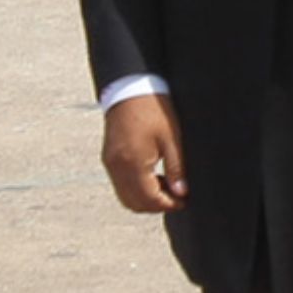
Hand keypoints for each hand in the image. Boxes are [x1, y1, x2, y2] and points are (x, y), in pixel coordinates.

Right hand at [101, 94, 186, 212]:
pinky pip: (120, 184)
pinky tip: (153, 175)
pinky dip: (135, 188)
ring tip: (167, 184)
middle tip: (177, 195)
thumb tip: (182, 192)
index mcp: (133, 163)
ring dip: (145, 198)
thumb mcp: (172, 137)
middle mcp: (117, 167)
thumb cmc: (153, 108)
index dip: (168, 204)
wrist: (130, 87)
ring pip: (125, 196)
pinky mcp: (108, 157)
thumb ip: (177, 166)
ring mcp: (110, 163)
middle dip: (156, 205)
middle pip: (134, 203)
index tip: (184, 200)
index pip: (148, 199)